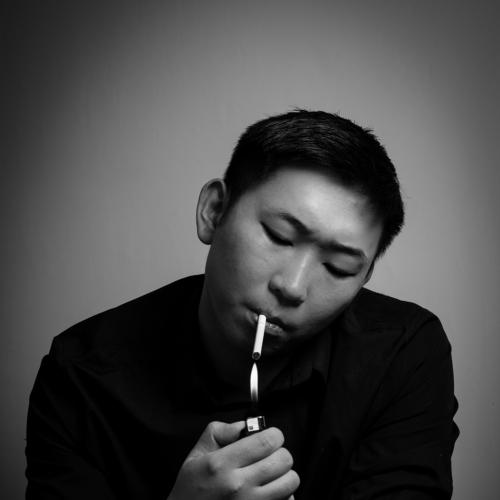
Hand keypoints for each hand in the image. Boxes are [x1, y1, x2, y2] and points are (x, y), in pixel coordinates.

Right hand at [168, 421, 298, 499]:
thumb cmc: (191, 490)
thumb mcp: (196, 455)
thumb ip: (219, 432)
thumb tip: (244, 426)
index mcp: (222, 464)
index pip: (266, 441)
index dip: (274, 435)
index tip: (270, 436)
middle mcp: (238, 485)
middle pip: (283, 459)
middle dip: (280, 452)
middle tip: (270, 455)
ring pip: (290, 481)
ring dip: (284, 474)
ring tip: (271, 474)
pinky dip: (283, 495)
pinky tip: (269, 492)